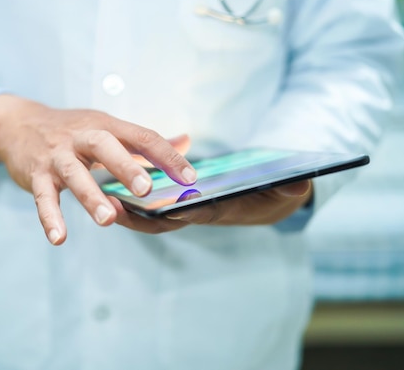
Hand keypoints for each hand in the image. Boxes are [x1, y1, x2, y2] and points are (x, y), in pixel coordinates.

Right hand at [0, 94, 196, 244]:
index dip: (166, 156)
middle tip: (146, 190)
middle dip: (126, 167)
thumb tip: (186, 143)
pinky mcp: (36, 175)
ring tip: (107, 219)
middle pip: (105, 146)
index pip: (141, 136)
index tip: (189, 177)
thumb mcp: (107, 127)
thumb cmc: (72, 131)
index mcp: (105, 125)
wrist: (19, 124)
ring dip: (90, 196)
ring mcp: (57, 156)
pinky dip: (50, 217)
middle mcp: (81, 137)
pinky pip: (43, 197)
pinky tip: (59, 238)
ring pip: (74, 174)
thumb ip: (145, 141)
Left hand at [110, 180, 312, 232]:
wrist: (269, 199)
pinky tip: (111, 186)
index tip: (161, 209)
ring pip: (151, 216)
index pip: (200, 214)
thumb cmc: (276, 193)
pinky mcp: (179, 201)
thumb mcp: (287, 190)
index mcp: (223, 210)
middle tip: (113, 208)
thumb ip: (291, 187)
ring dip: (128, 211)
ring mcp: (188, 209)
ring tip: (102, 199)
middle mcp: (200, 214)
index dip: (182, 212)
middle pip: (165, 221)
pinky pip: (150, 205)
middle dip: (140, 218)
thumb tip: (301, 183)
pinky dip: (131, 201)